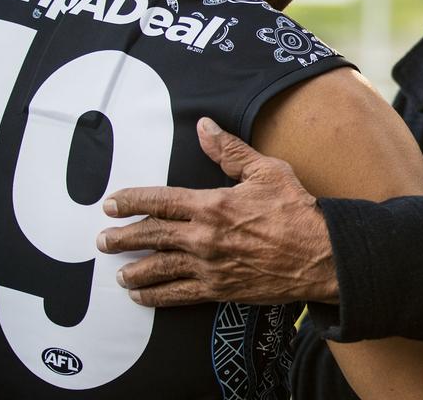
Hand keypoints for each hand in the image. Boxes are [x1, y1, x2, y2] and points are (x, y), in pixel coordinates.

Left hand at [96, 117, 338, 305]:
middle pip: (151, 237)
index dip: (131, 201)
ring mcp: (209, 266)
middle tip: (102, 241)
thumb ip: (230, 151)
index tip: (111, 203)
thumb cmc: (296, 210)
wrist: (320, 255)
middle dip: (122, 238)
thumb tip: (205, 126)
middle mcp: (203, 237)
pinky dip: (156, 296)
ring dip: (134, 271)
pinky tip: (142, 297)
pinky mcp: (219, 290)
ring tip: (118, 272)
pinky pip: (178, 295)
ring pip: (159, 269)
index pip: (160, 200)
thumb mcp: (266, 170)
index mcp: (212, 204)